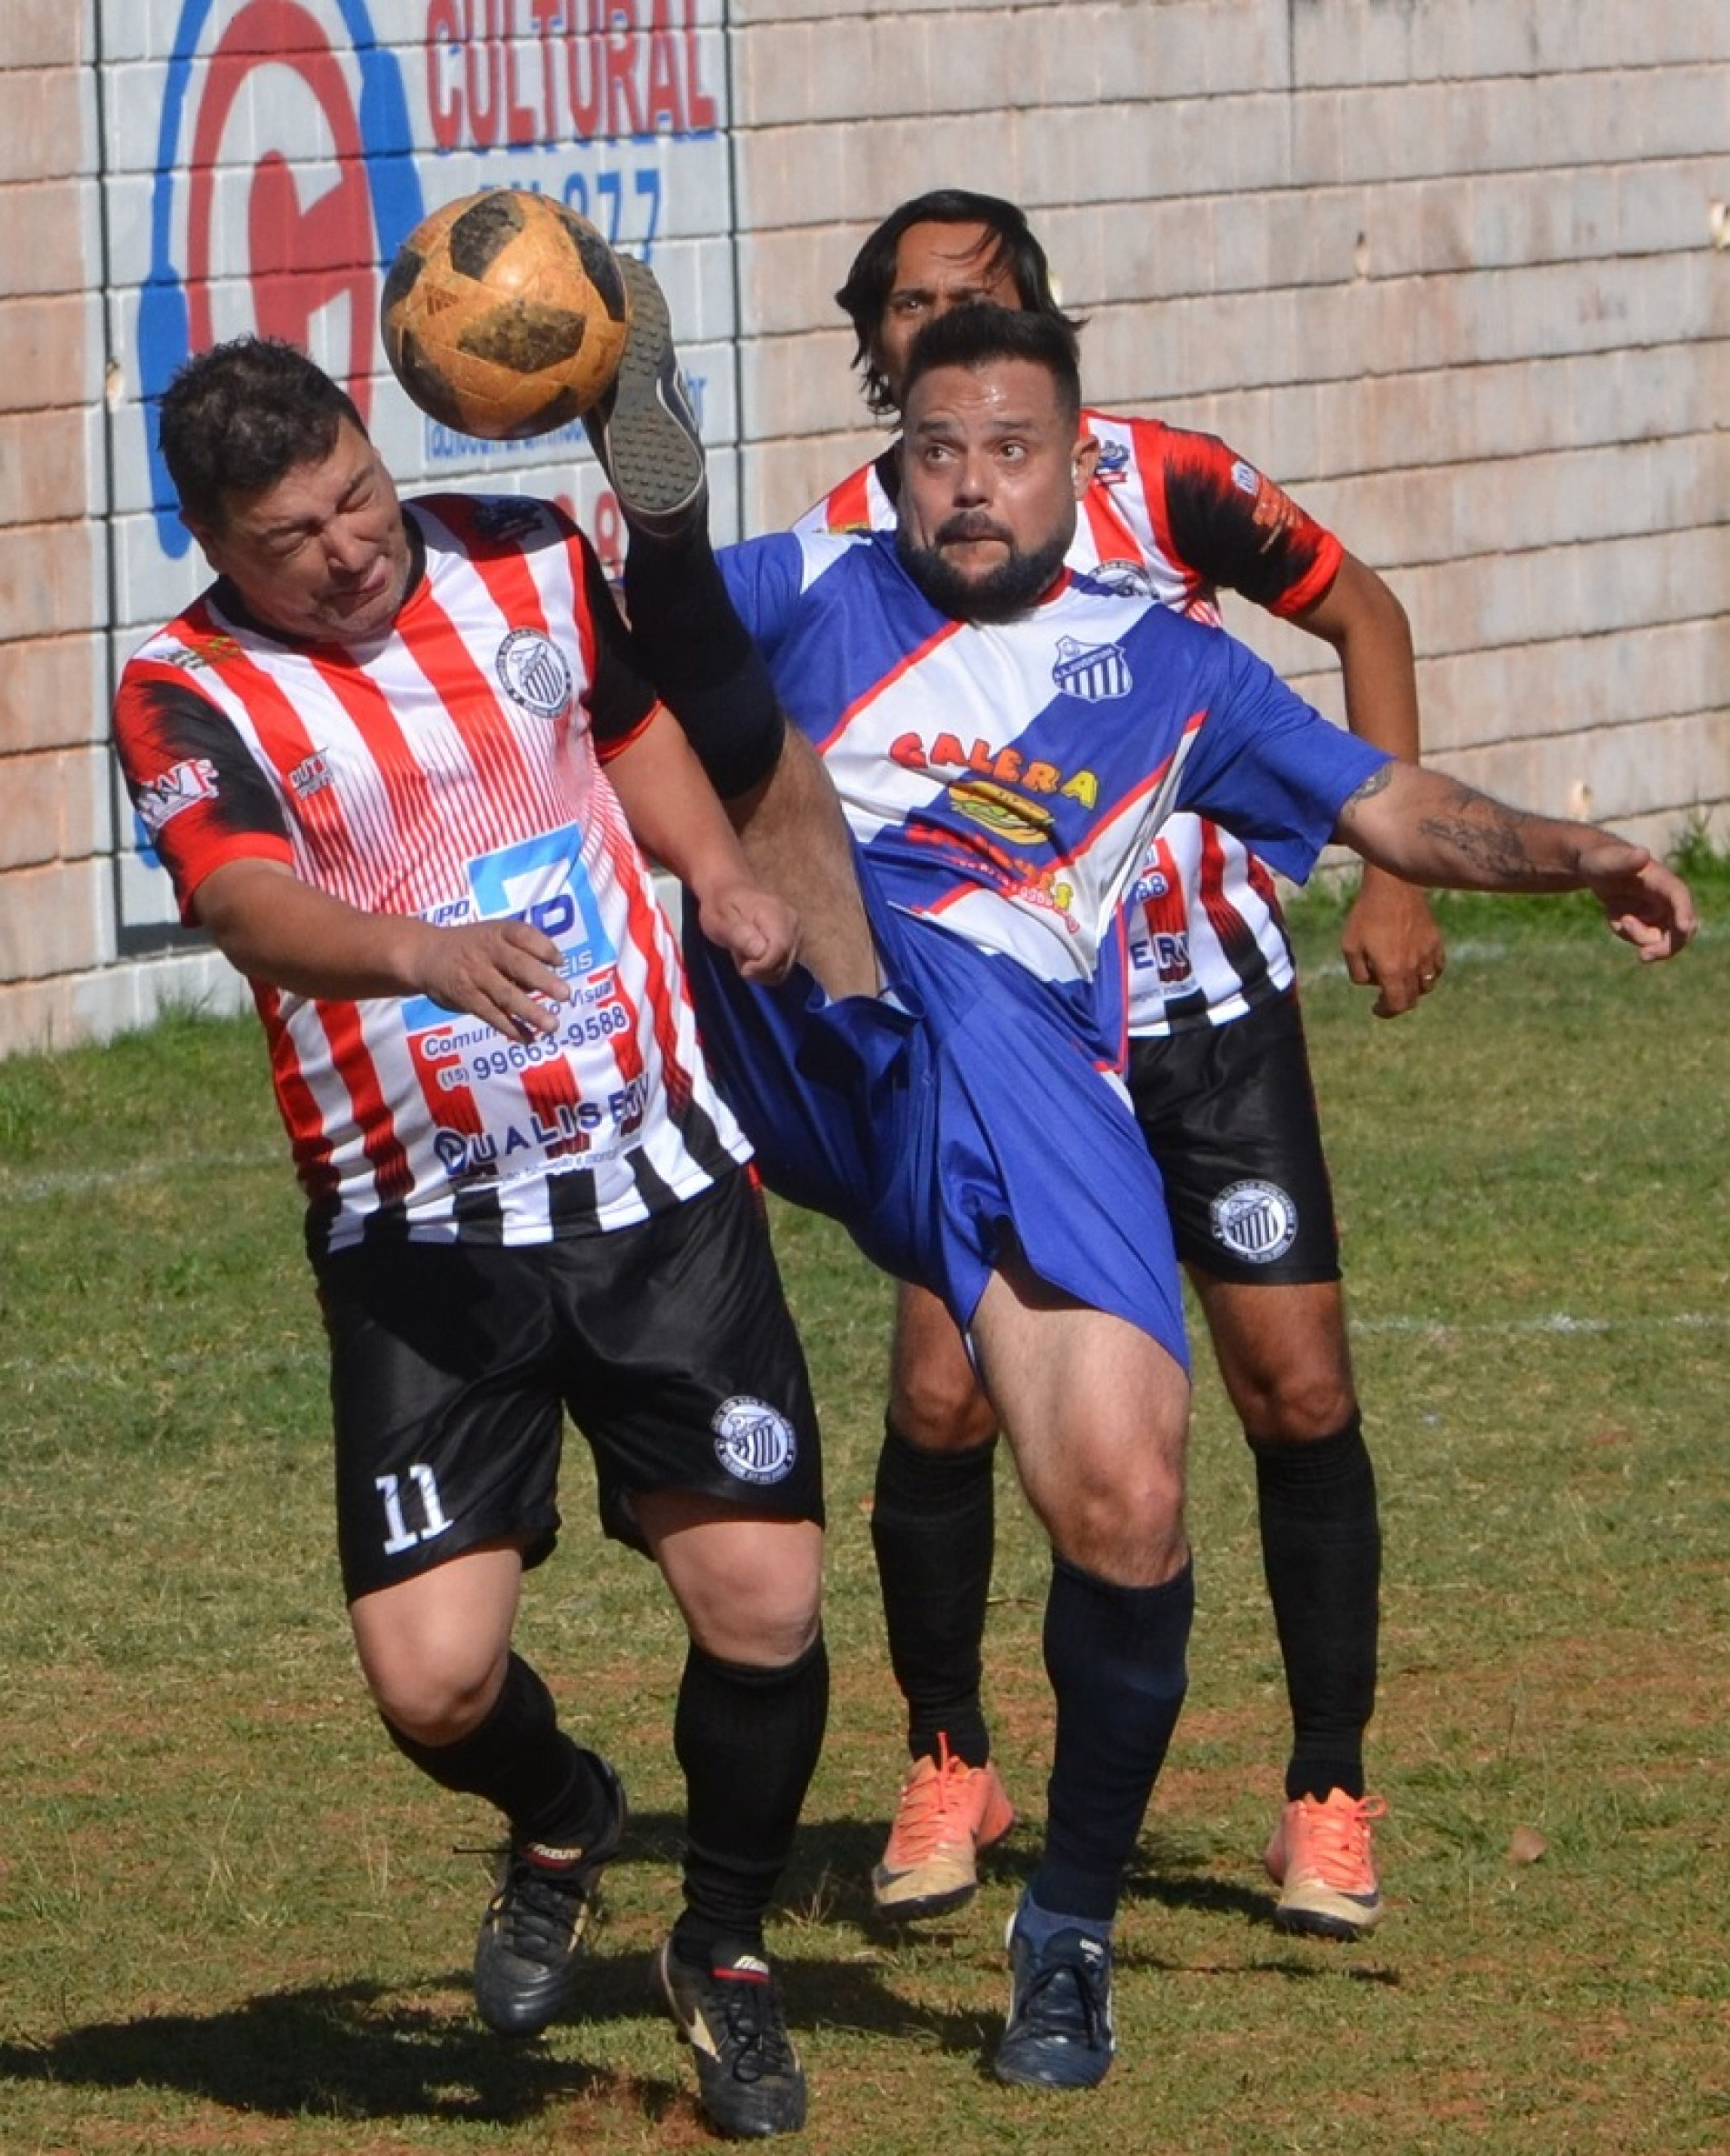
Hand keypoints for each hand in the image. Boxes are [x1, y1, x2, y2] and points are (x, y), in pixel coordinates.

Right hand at [415, 918, 571, 1037]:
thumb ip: (521, 952)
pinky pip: (491, 1014)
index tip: (560, 961)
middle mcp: (487, 952)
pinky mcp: (466, 997)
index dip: (544, 947)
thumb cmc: (473, 946)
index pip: (524, 935)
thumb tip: (552, 976)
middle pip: (518, 964)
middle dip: (543, 980)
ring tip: (551, 1025)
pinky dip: (510, 1027)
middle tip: (565, 995)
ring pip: (506, 994)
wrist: (426, 954)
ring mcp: (475, 975)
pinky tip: (527, 1038)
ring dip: (530, 1011)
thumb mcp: (494, 935)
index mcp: (499, 932)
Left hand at [695, 878, 801, 983]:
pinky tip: (754, 957)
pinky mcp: (795, 940)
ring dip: (762, 972)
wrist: (730, 887)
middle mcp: (793, 923)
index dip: (761, 967)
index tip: (742, 966)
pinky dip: (768, 968)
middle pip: (784, 963)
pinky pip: (785, 965)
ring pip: (785, 968)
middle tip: (739, 957)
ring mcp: (797, 932)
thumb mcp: (719, 919)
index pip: (779, 951)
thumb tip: (761, 952)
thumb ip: (739, 934)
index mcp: (776, 914)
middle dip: (760, 971)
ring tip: (745, 955)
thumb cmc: (721, 903)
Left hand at [1340, 865, 1446, 1016]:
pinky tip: (1416, 967)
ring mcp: (1428, 954)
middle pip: (1412, 999)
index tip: (1376, 1008)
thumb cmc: (1366, 915)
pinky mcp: (1436, 941)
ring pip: (1427, 985)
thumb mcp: (1350, 946)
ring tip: (1400, 980)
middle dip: (1398, 1003)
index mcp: (1392, 971)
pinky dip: (1428, 974)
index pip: (1397, 1005)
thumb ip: (1358, 973)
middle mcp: (1414, 966)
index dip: (1386, 1012)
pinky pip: (1437, 967)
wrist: (1392, 886)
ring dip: (1413, 989)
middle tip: (1385, 998)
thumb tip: (1372, 984)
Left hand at [1578, 840, 1696, 961]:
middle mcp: (1666, 898)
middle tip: (1643, 956)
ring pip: (1660, 939)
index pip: (1679, 896)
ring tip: (1615, 916)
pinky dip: (1625, 934)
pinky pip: (1642, 939)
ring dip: (1636, 936)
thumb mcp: (1607, 861)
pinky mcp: (1649, 921)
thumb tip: (1643, 853)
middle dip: (1667, 946)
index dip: (1685, 912)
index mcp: (1662, 880)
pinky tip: (1613, 915)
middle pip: (1681, 929)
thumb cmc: (1601, 860)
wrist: (1594, 868)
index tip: (1684, 928)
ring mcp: (1659, 912)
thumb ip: (1624, 860)